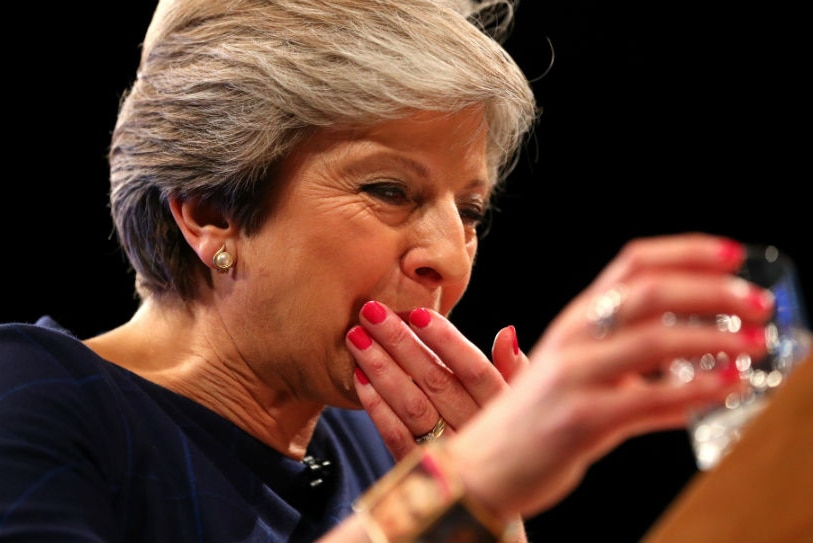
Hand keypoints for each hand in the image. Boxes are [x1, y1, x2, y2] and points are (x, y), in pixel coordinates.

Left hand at [347, 300, 527, 459]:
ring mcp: (448, 454)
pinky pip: (397, 439)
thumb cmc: (508, 439)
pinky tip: (359, 379)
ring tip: (356, 338)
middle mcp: (476, 432)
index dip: (446, 341)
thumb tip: (506, 331)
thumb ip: (514, 369)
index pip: (474, 370)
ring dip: (382, 370)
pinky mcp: (421, 473)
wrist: (494, 506)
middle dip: (400, 342)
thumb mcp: (522, 404)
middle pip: (436, 382)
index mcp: (502, 409)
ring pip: (413, 407)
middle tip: (371, 312)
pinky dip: (377, 408)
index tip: (417, 313)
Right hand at [444, 233, 774, 518]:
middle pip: (649, 292)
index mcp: (575, 318)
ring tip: (755, 345)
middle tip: (758, 303)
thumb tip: (697, 367)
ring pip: (654, 340)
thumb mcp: (574, 371)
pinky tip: (726, 387)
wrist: (481, 467)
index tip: (732, 254)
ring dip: (716, 339)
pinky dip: (696, 392)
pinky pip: (650, 400)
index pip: (633, 263)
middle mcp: (573, 338)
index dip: (686, 252)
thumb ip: (628, 361)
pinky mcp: (581, 420)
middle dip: (713, 292)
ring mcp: (575, 377)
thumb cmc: (532, 418)